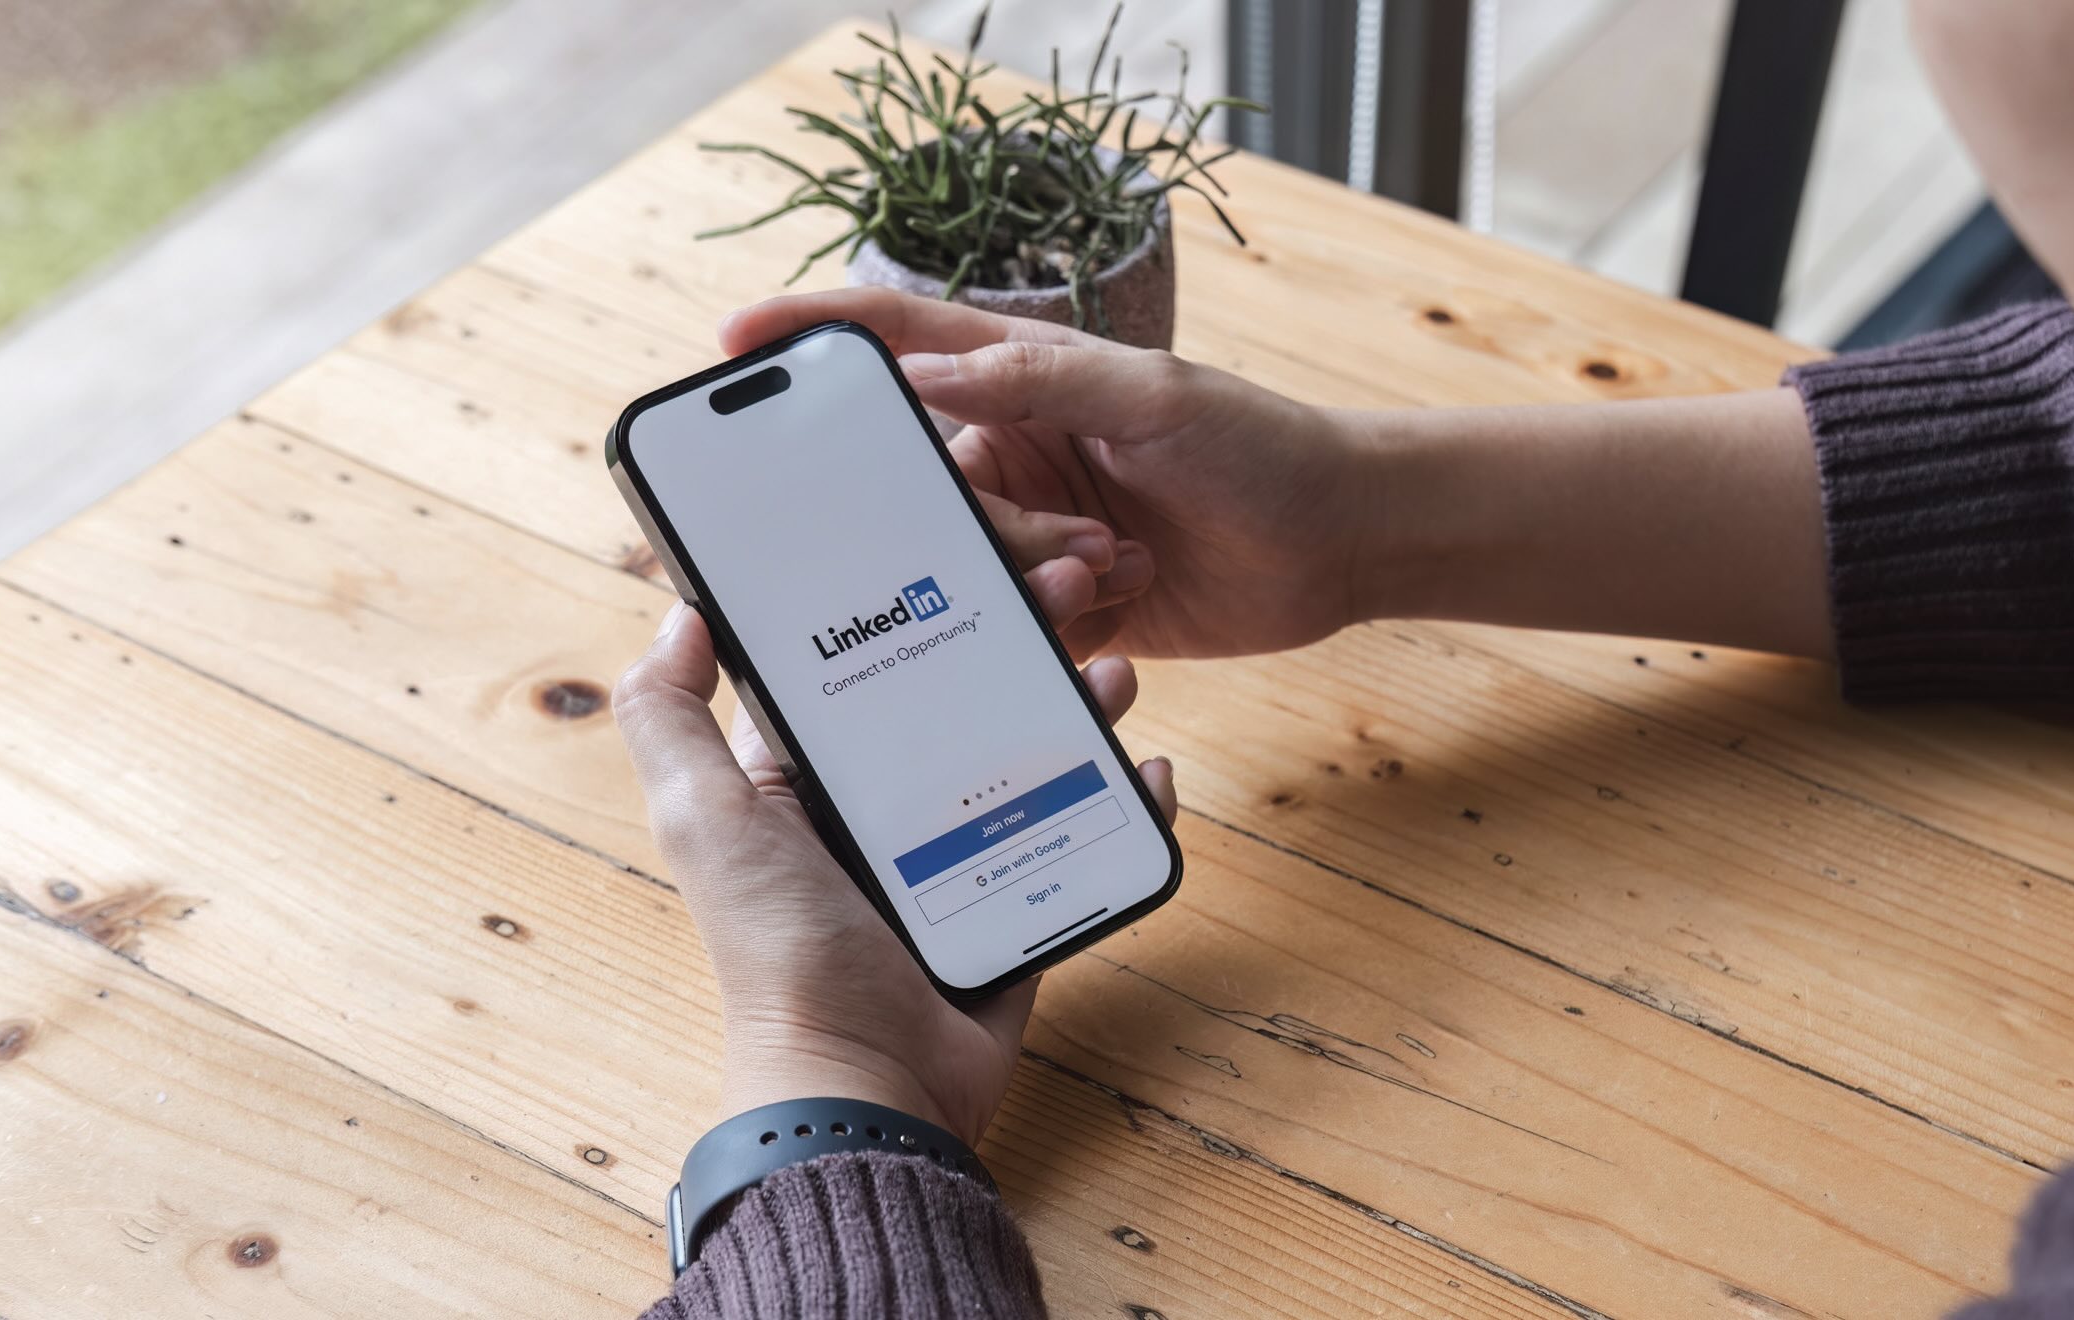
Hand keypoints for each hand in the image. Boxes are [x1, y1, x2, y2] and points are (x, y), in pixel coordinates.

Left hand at [614, 562, 1175, 1145]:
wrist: (873, 1082)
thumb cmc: (780, 955)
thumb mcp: (705, 823)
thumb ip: (672, 721)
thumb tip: (681, 615)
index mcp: (810, 779)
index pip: (870, 663)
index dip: (916, 600)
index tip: (968, 545)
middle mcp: (887, 806)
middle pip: (966, 695)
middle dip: (1021, 637)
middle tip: (1069, 594)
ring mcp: (961, 854)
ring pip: (1035, 751)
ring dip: (1082, 704)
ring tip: (1115, 674)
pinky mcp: (1022, 900)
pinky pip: (1084, 834)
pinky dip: (1125, 799)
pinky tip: (1149, 768)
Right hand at [720, 288, 1368, 659]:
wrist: (1341, 543)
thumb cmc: (1262, 446)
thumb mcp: (1155, 397)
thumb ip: (1038, 381)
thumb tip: (922, 377)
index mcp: (1024, 377)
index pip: (896, 347)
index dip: (812, 339)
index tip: (732, 348)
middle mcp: (1015, 452)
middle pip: (919, 487)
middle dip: (972, 523)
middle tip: (1060, 537)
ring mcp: (1035, 532)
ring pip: (962, 569)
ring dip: (1033, 577)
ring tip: (1117, 563)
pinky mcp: (1066, 604)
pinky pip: (1012, 627)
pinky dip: (1058, 625)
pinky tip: (1124, 605)